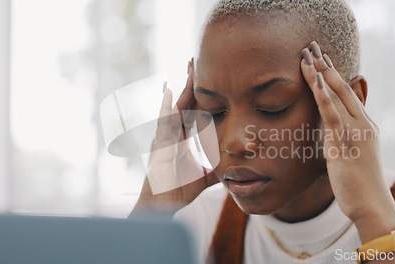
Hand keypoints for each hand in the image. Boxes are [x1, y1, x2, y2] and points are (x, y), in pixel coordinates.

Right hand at [131, 59, 218, 215]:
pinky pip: (163, 124)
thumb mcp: (205, 176)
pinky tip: (169, 93)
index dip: (199, 94)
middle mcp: (171, 134)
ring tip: (188, 68)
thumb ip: (218, 168)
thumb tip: (236, 167)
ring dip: (182, 88)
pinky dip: (165, 108)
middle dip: (191, 82)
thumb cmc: (178, 190)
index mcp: (181, 137)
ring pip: (175, 107)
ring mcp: (164, 138)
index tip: (207, 76)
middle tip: (197, 60)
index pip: (192, 111)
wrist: (163, 205)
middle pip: (183, 103)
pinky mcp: (158, 147)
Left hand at [300, 42, 394, 243]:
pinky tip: (316, 81)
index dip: (334, 75)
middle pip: (343, 88)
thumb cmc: (360, 186)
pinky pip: (333, 113)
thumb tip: (330, 134)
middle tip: (312, 48)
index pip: (348, 94)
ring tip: (308, 55)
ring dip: (321, 74)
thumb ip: (341, 141)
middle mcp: (363, 123)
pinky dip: (324, 96)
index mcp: (365, 125)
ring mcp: (356, 131)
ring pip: (337, 96)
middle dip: (326, 67)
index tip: (322, 59)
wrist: (371, 204)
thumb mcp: (351, 157)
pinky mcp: (346, 142)